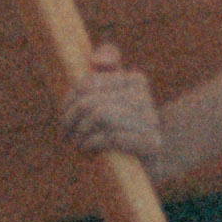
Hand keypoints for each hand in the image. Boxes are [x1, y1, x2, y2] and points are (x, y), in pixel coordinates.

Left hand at [59, 40, 168, 181]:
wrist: (154, 159)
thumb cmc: (125, 127)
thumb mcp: (113, 95)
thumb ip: (106, 65)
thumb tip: (96, 62)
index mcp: (135, 80)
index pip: (86, 83)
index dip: (69, 101)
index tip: (66, 116)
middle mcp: (144, 97)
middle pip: (89, 102)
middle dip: (71, 121)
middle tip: (67, 135)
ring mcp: (150, 121)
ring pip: (99, 115)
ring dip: (81, 134)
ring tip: (78, 143)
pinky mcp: (151, 145)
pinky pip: (112, 137)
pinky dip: (94, 144)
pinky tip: (90, 150)